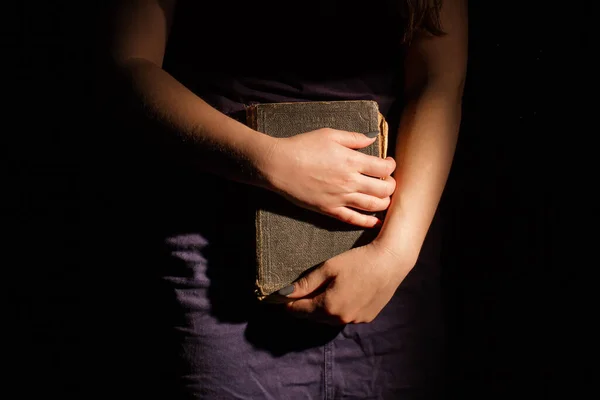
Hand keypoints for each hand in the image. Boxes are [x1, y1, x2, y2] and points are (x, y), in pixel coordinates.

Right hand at [260, 128, 395, 227]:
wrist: (279, 165)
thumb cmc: (302, 146)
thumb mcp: (329, 134)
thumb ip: (354, 138)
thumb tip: (372, 139)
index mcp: (352, 161)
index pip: (384, 168)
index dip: (391, 165)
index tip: (388, 163)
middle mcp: (350, 181)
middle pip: (384, 189)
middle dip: (391, 185)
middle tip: (388, 181)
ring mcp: (340, 198)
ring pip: (373, 206)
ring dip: (384, 203)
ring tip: (384, 198)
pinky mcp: (329, 210)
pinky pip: (353, 219)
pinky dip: (367, 222)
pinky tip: (375, 221)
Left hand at [280, 239, 412, 324]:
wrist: (390, 262)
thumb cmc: (358, 261)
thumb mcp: (328, 268)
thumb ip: (306, 283)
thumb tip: (283, 294)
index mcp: (328, 307)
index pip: (299, 311)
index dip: (288, 303)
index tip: (281, 297)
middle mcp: (340, 319)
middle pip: (313, 317)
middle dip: (304, 306)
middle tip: (299, 293)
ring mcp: (355, 320)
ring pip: (328, 319)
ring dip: (321, 309)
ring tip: (319, 293)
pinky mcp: (366, 318)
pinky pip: (344, 317)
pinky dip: (337, 310)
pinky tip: (341, 295)